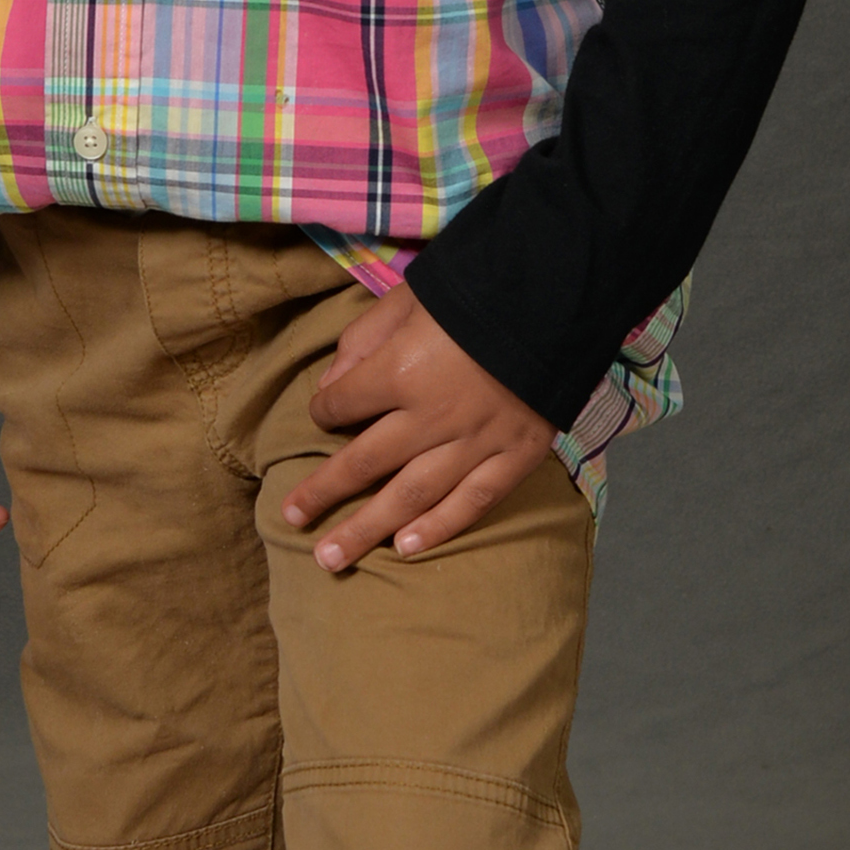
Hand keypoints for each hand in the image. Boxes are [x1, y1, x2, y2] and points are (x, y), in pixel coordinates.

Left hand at [281, 284, 554, 572]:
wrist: (557, 294)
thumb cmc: (475, 291)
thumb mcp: (407, 297)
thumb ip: (363, 339)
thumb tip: (331, 385)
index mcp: (401, 369)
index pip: (343, 403)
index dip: (323, 409)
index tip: (321, 414)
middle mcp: (432, 415)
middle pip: (364, 462)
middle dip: (323, 492)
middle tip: (291, 518)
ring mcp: (476, 441)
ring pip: (411, 496)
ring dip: (367, 528)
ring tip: (331, 558)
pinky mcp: (516, 454)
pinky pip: (473, 500)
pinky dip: (439, 527)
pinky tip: (406, 549)